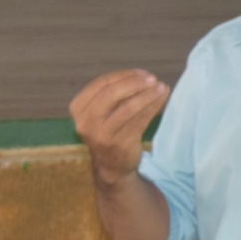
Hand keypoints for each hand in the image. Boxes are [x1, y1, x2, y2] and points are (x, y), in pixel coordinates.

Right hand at [70, 69, 168, 186]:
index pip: (103, 83)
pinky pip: (140, 121)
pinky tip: (161, 100)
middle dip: (135, 83)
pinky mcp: (119, 144)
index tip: (144, 74)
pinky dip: (153, 108)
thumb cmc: (110, 130)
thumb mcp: (103, 110)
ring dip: (148, 95)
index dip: (126, 75)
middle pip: (111, 93)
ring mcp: (102, 135)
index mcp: (78, 108)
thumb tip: (144, 76)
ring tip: (162, 88)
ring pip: (128, 108)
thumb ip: (116, 92)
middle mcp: (86, 122)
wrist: (111, 165)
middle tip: (153, 79)